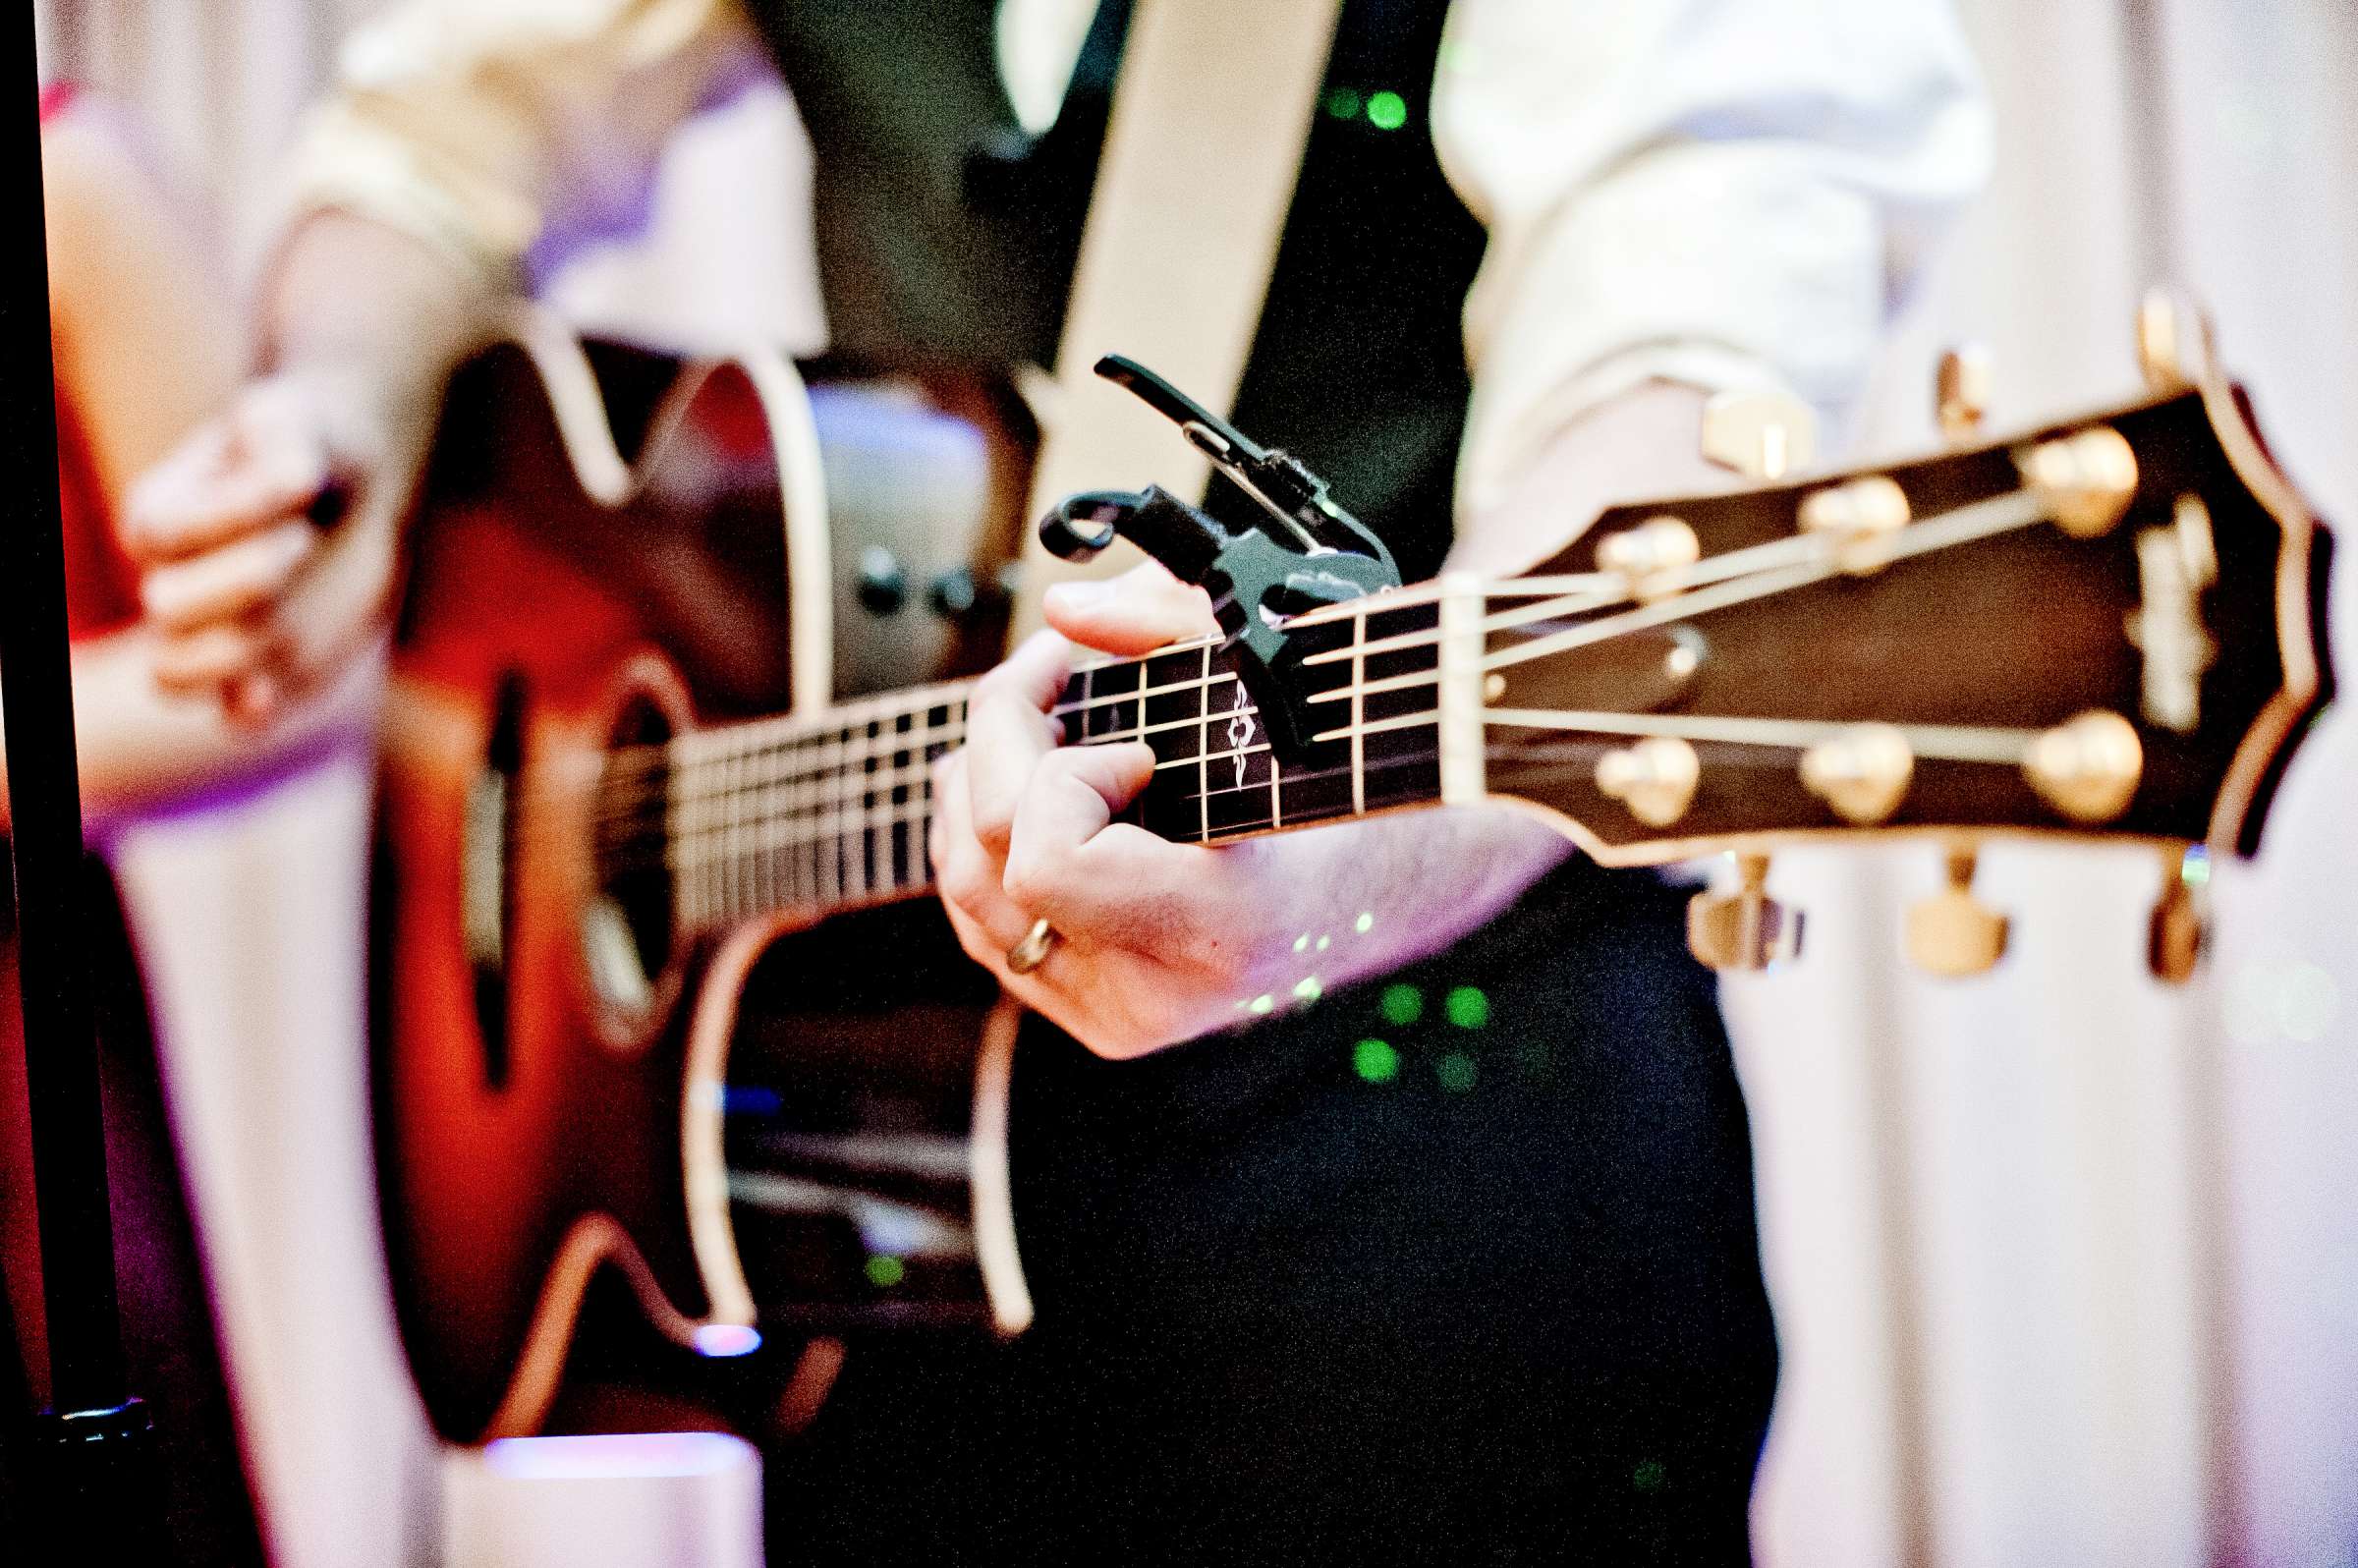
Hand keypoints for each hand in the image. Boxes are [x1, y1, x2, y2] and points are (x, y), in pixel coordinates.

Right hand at [123, 362, 434, 725]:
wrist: (355, 493)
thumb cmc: (313, 451)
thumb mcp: (300, 430)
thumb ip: (283, 458)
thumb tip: (293, 487)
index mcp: (159, 517)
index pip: (161, 537)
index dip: (235, 519)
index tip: (299, 491)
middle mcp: (170, 581)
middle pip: (166, 610)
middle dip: (243, 581)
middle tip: (303, 542)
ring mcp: (210, 634)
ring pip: (178, 675)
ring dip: (248, 644)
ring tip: (304, 603)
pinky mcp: (263, 674)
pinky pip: (234, 719)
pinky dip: (248, 711)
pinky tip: (270, 692)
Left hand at [931, 562, 1568, 1057]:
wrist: (1404, 878)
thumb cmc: (1351, 770)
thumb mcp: (1280, 678)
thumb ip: (1170, 629)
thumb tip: (1063, 611)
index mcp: (1219, 929)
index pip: (1051, 861)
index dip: (1063, 774)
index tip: (1133, 741)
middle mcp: (1156, 996)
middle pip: (991, 865)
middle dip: (1004, 740)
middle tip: (1056, 669)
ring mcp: (1117, 1017)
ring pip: (966, 895)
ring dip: (976, 782)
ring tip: (1037, 715)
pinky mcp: (1094, 1015)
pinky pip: (985, 926)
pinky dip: (982, 843)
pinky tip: (1027, 781)